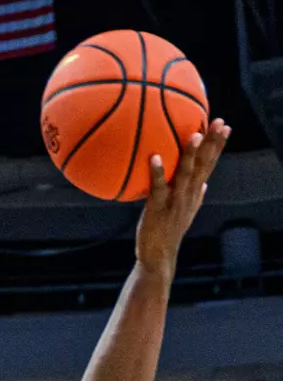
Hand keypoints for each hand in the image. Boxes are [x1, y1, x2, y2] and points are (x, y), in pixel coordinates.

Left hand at [136, 117, 229, 275]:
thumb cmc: (168, 233)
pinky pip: (158, 188)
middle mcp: (188, 196)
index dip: (218, 146)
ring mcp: (174, 202)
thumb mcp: (186, 213)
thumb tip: (205, 184)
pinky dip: (158, 173)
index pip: (210, 165)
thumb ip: (196, 197)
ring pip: (185, 175)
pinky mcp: (157, 209)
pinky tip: (155, 157)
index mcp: (194, 194)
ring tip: (195, 134)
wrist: (158, 257)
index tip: (225, 126)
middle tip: (220, 122)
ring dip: (191, 155)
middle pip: (203, 166)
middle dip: (212, 143)